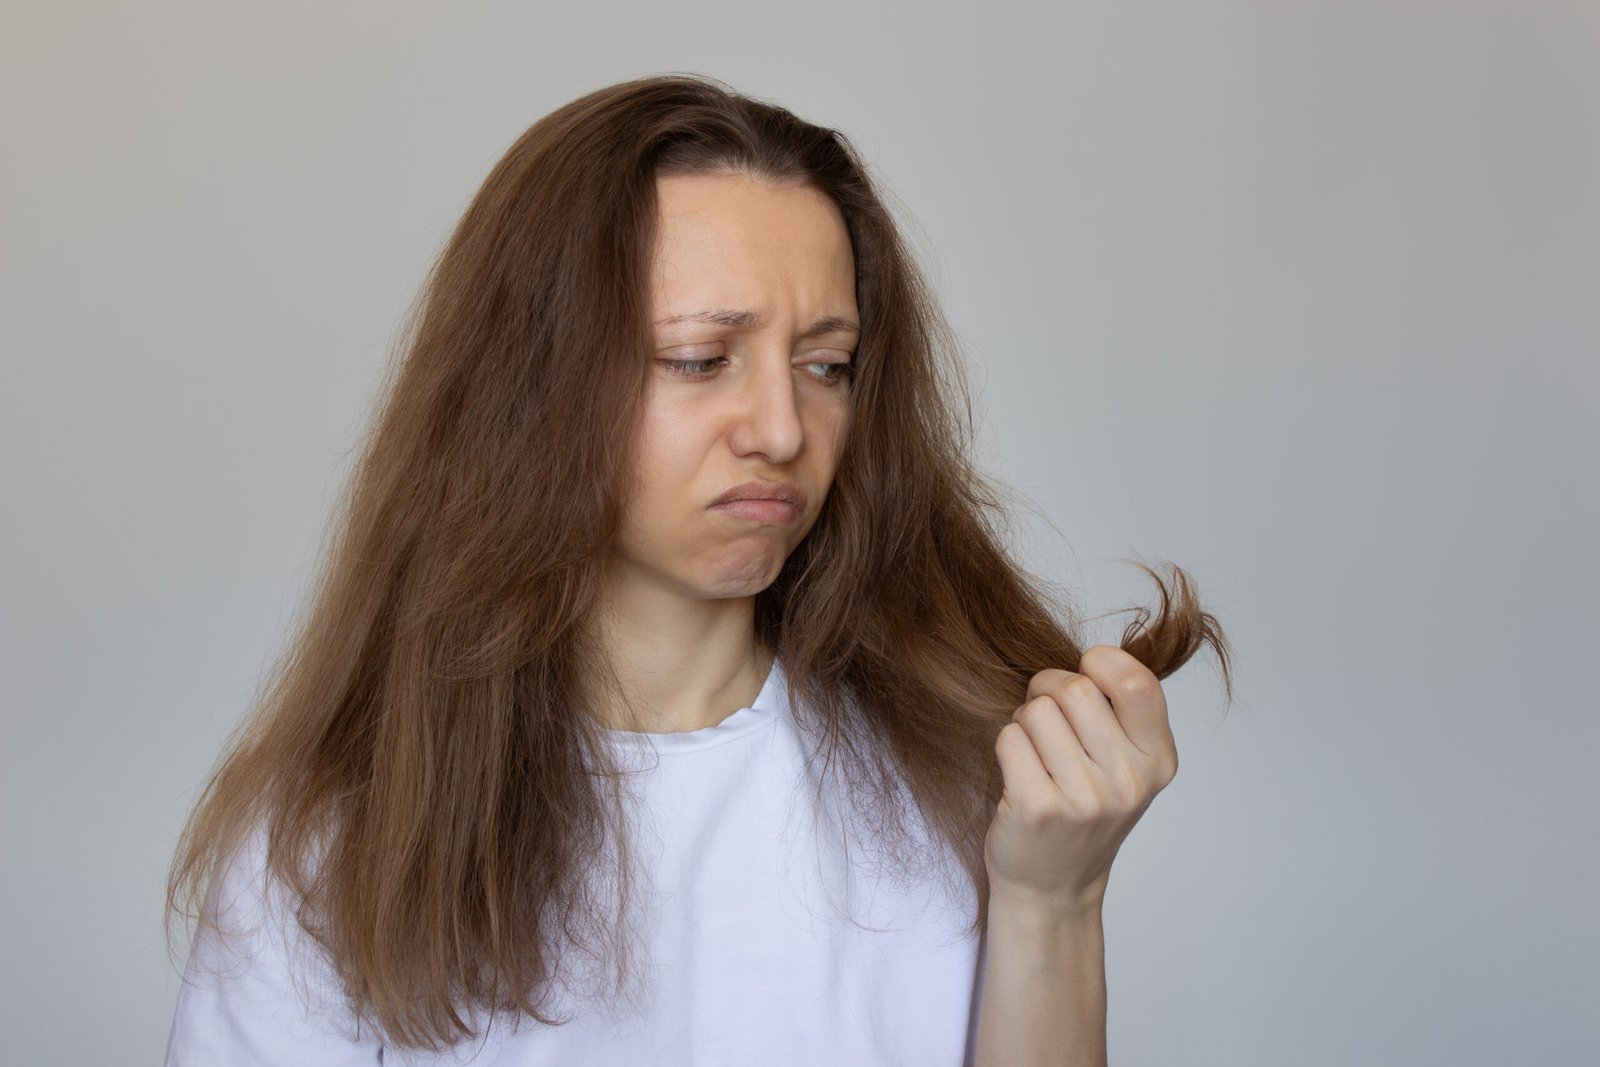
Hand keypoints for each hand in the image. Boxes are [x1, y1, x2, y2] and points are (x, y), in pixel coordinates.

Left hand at [985, 645, 1178, 917]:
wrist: (1052, 886)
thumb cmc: (1082, 811)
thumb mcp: (1125, 766)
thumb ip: (1121, 712)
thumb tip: (1094, 656)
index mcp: (1157, 760)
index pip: (1136, 682)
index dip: (1099, 663)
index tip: (1085, 676)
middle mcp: (1128, 781)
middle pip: (1074, 688)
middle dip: (1047, 688)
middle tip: (1045, 717)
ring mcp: (1084, 798)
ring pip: (1036, 710)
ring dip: (1025, 721)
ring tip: (1035, 753)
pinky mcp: (1038, 808)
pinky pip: (1009, 738)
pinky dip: (1006, 746)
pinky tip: (1019, 774)